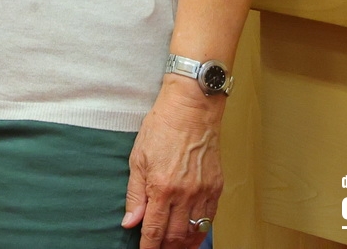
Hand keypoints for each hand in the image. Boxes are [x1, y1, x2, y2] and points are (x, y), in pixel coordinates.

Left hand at [123, 77, 223, 247]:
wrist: (191, 111)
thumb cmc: (161, 130)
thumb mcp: (137, 159)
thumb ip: (135, 195)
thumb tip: (129, 222)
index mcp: (161, 187)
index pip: (154, 228)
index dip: (148, 245)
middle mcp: (185, 193)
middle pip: (175, 235)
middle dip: (165, 248)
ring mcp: (203, 192)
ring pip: (194, 231)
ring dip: (183, 245)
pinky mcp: (216, 188)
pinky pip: (209, 219)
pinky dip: (200, 232)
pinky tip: (192, 237)